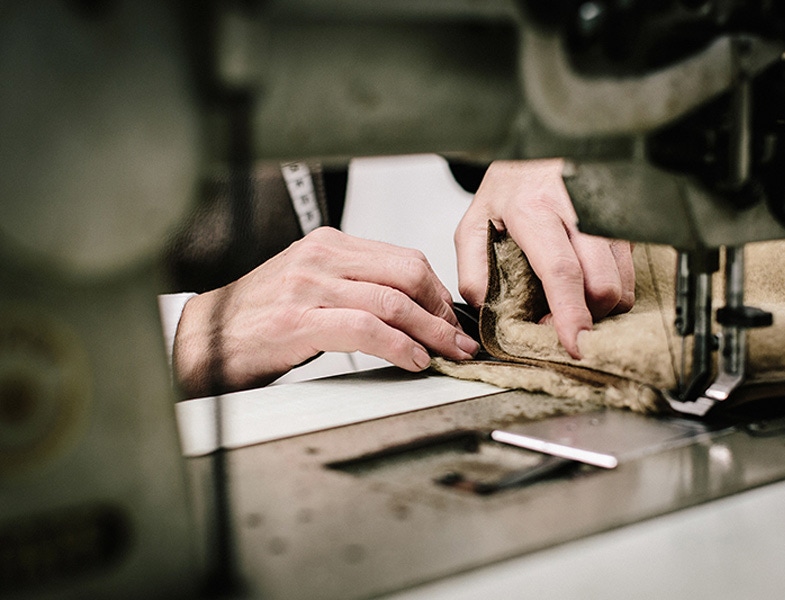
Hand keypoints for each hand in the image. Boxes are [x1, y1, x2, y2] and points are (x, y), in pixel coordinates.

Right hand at [173, 227, 479, 396]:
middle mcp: (320, 256)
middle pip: (407, 274)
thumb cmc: (259, 317)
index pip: (402, 259)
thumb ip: (354, 287)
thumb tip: (409, 309)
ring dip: (431, 332)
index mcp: (327, 244)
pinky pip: (365, 328)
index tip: (451, 318)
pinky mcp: (298, 320)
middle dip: (442, 310)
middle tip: (459, 338)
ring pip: (392, 301)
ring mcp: (308, 285)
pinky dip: (398, 346)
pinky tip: (413, 360)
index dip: (437, 292)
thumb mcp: (310, 286)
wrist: (205, 337)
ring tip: (448, 353)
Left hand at [455, 158, 634, 358]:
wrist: (539, 146)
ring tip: (572, 295)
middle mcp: (577, 208)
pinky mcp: (626, 218)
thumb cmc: (509, 188)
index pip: (561, 271)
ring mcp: (607, 211)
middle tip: (560, 319)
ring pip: (623, 282)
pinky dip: (612, 286)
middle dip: (586, 315)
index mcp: (533, 209)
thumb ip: (474, 273)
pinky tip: (588, 278)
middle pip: (603, 284)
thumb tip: (490, 313)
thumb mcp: (474, 225)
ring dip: (600, 304)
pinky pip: (630, 270)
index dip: (570, 313)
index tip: (574, 342)